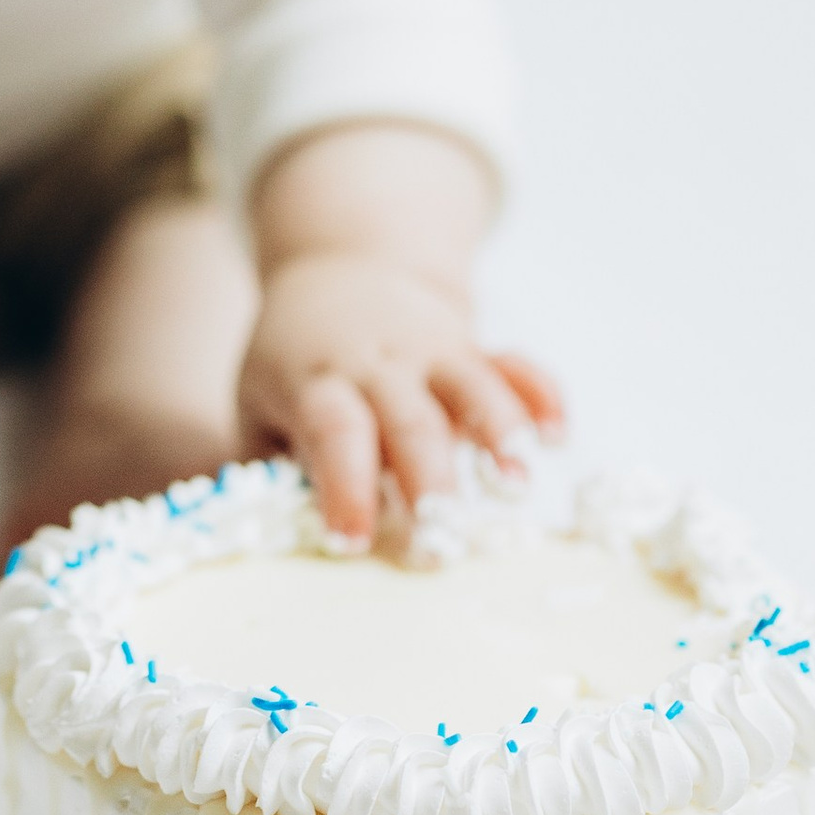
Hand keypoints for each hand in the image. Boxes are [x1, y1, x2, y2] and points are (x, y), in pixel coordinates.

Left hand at [236, 249, 561, 541]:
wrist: (335, 275)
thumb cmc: (293, 366)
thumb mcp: (257, 404)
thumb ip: (270, 466)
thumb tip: (280, 535)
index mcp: (318, 382)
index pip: (333, 432)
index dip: (345, 485)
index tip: (353, 540)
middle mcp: (378, 363)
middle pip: (409, 420)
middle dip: (429, 481)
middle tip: (441, 540)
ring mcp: (431, 350)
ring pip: (471, 384)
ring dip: (497, 430)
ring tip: (516, 483)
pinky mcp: (472, 347)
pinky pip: (513, 364)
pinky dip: (540, 395)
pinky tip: (558, 435)